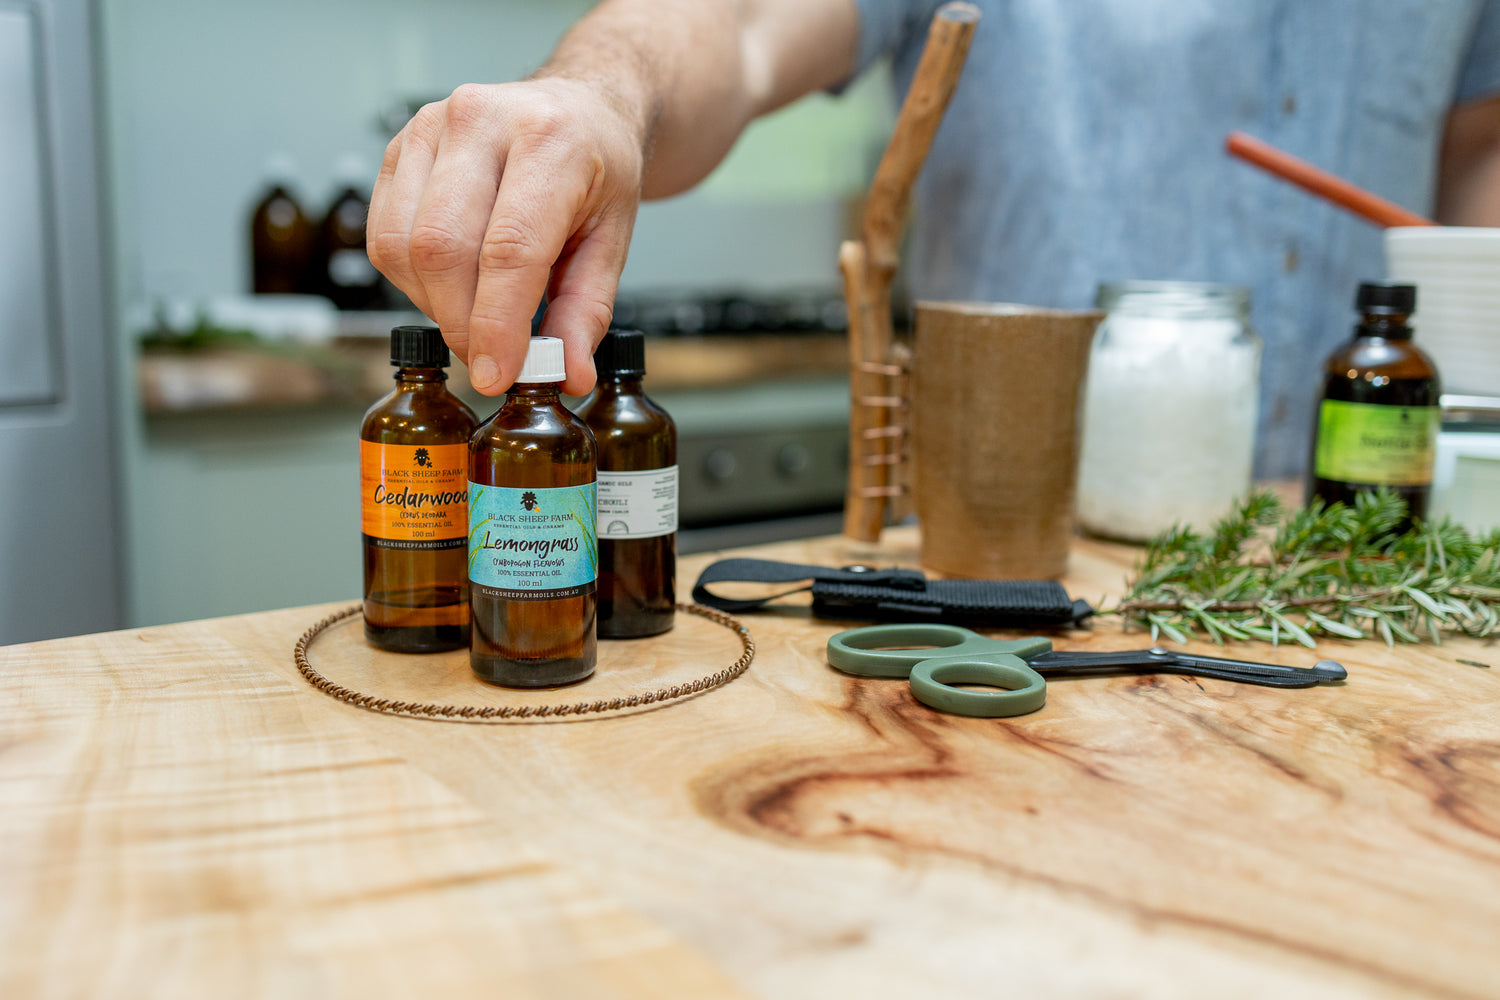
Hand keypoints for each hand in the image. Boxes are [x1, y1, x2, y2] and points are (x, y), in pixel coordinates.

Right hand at [368, 78, 645, 395]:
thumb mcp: (612, 239)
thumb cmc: (596, 170)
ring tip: (476, 314)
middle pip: (444, 248)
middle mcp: (483, 121)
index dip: (496, 323)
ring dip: (434, 304)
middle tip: (490, 357)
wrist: (577, 109)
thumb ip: (586, 311)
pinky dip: (412, 280)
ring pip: (403, 246)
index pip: (509, 247)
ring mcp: (431, 127)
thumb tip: (567, 373)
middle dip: (462, 323)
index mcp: (551, 141)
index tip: (497, 375)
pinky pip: (383, 235)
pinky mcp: (398, 146)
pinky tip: (451, 283)